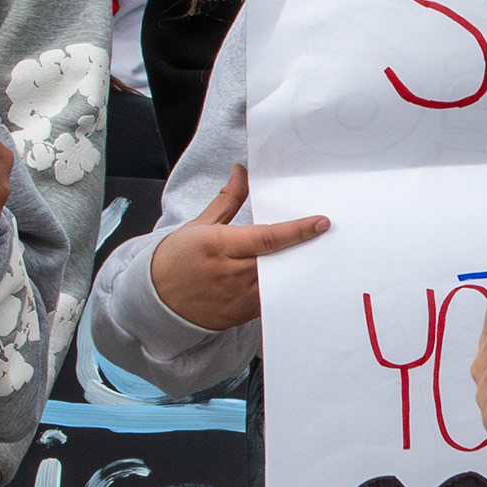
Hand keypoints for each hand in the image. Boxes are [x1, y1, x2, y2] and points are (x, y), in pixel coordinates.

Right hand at [147, 168, 327, 330]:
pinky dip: (284, 289)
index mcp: (220, 245)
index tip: (321, 222)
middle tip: (329, 240)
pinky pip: (271, 301)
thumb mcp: (200, 225)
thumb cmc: (177, 258)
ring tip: (318, 258)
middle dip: (304, 251)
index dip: (297, 231)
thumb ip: (228, 200)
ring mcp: (238, 297)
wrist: (156, 300)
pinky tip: (296, 278)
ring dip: (297, 270)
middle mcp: (231, 273)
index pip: (267, 238)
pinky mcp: (242, 315)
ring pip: (279, 283)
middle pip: (278, 261)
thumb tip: (242, 172)